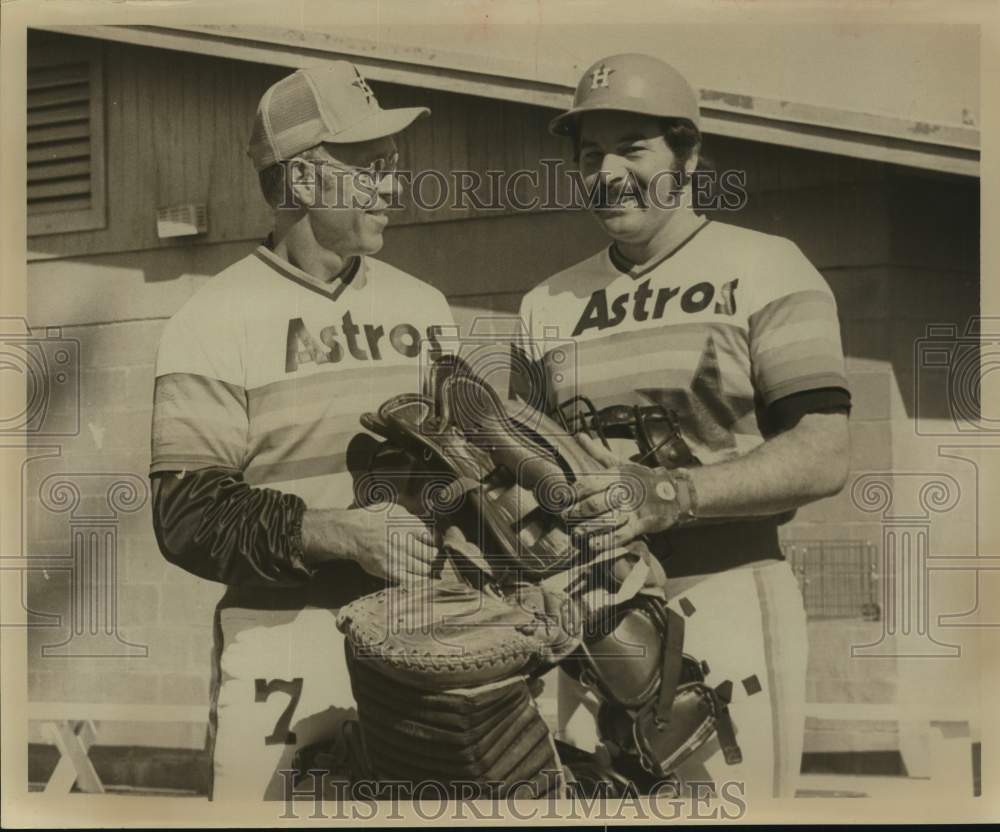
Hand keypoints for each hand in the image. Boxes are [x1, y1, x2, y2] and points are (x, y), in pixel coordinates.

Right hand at [303, 505, 437, 581]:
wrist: (352, 533)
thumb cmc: (373, 518)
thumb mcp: (394, 508)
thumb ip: (412, 513)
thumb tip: (428, 514)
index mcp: (408, 526)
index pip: (432, 538)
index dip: (434, 542)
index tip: (432, 543)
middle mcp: (404, 542)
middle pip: (430, 555)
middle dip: (433, 556)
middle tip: (430, 556)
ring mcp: (397, 558)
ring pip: (423, 569)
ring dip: (426, 568)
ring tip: (424, 565)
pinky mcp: (389, 571)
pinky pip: (410, 580)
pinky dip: (417, 579)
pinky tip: (416, 575)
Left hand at [564, 433, 687, 553]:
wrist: (674, 491)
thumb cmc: (641, 477)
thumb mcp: (621, 463)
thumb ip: (597, 453)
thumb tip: (579, 436)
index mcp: (616, 475)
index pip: (588, 484)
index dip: (572, 493)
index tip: (561, 500)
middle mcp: (623, 491)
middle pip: (593, 504)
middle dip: (576, 513)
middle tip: (565, 517)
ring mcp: (632, 508)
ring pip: (605, 521)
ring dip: (587, 528)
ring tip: (576, 532)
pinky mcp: (641, 523)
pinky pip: (621, 535)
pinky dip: (605, 541)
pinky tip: (592, 544)